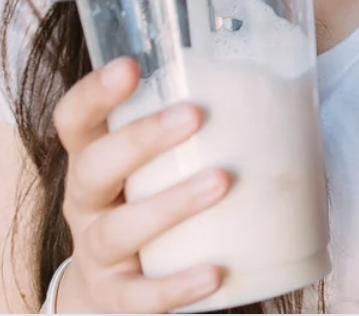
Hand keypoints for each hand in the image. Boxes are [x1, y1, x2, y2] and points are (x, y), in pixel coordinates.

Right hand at [50, 57, 230, 312]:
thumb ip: (194, 122)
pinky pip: (140, 295)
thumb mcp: (157, 159)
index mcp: (93, 157)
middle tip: (192, 115)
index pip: (74, 119)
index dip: (94, 93)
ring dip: (170, 204)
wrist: (117, 284)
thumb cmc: (150, 196)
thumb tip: (284, 72)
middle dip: (140, 139)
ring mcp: (96, 252)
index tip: (130, 66)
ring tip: (220, 181)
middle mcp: (86, 202)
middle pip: (93, 166)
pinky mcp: (116, 295)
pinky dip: (176, 285)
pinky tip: (214, 272)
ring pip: (118, 230)